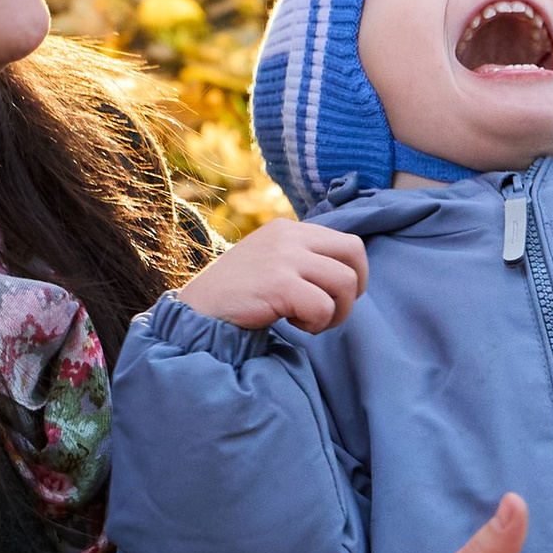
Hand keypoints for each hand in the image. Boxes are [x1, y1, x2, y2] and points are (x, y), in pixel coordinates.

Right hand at [175, 220, 367, 334]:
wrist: (197, 312)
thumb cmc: (237, 295)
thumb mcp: (271, 262)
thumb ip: (302, 259)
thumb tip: (347, 275)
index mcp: (288, 229)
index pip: (347, 243)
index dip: (352, 274)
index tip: (333, 296)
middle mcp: (289, 236)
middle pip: (354, 254)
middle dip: (353, 290)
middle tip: (330, 310)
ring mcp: (283, 258)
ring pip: (344, 282)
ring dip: (335, 312)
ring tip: (308, 321)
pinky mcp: (278, 283)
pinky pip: (323, 306)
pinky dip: (316, 323)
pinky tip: (292, 323)